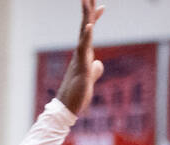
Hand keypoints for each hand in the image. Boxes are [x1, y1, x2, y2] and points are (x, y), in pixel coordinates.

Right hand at [55, 0, 105, 115]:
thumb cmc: (77, 95)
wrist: (67, 108)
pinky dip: (86, 37)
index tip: (102, 6)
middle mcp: (80, 53)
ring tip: (86, 0)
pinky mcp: (81, 67)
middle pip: (85, 26)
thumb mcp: (90, 79)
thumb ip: (95, 70)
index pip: (89, 32)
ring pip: (83, 33)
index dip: (95, 19)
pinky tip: (89, 26)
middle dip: (88, 10)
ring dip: (86, 16)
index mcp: (84, 54)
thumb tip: (99, 64)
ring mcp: (80, 58)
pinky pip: (83, 49)